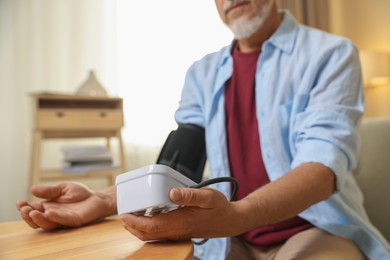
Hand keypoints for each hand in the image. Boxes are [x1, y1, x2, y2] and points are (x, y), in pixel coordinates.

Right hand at [16, 182, 115, 229]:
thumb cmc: (80, 194)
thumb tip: (32, 189)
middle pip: (36, 219)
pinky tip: (49, 212)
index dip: (24, 207)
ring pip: (46, 223)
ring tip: (33, 212)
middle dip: (28, 215)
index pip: (33, 209)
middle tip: (25, 209)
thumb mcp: (63, 188)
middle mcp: (53, 214)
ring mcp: (62, 219)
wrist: (97, 198)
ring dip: (38, 219)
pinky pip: (62, 221)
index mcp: (48, 206)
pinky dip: (55, 217)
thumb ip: (49, 190)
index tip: (20, 202)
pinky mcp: (73, 221)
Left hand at [120, 187, 243, 240]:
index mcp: (180, 223)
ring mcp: (178, 234)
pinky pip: (158, 234)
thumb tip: (171, 192)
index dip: (134, 221)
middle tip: (122, 214)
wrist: (230, 221)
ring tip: (129, 216)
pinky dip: (147, 228)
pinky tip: (146, 218)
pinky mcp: (179, 232)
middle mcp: (177, 231)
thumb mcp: (208, 196)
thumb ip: (190, 194)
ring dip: (138, 228)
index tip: (124, 213)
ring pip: (152, 236)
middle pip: (147, 234)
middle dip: (131, 226)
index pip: (151, 226)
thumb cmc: (220, 208)